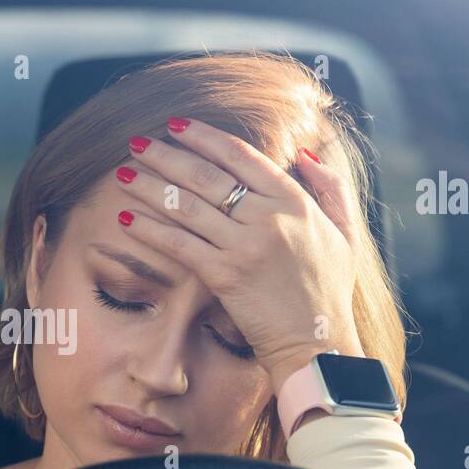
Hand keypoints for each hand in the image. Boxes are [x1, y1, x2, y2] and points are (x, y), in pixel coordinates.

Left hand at [115, 119, 363, 393]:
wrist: (317, 343)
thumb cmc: (328, 291)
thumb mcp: (345, 233)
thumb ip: (330, 188)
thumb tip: (303, 153)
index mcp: (294, 201)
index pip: (241, 155)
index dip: (204, 137)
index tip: (177, 125)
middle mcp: (268, 218)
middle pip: (205, 175)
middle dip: (166, 155)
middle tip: (136, 143)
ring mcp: (244, 247)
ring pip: (186, 206)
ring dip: (150, 187)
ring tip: (123, 173)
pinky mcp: (224, 276)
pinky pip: (179, 244)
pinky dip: (150, 229)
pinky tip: (127, 218)